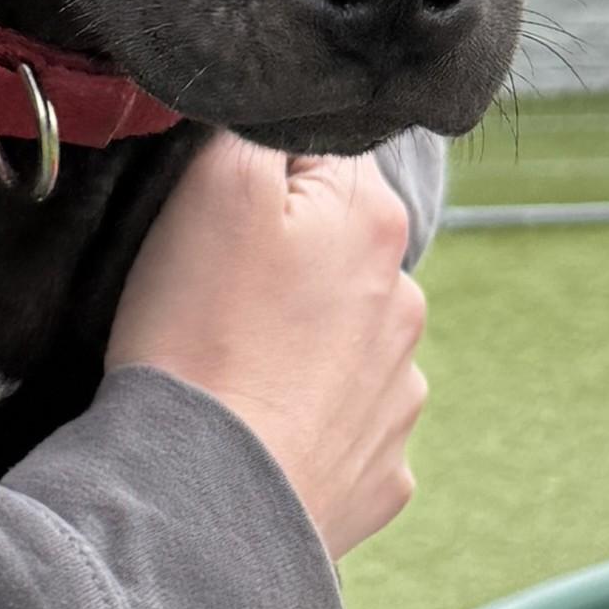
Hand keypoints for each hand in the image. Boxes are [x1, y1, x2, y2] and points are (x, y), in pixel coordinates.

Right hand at [107, 137, 425, 560]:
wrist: (206, 495)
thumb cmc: (200, 335)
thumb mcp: (212, 183)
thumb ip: (257, 125)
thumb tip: (283, 114)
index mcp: (376, 223)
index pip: (319, 160)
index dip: (255, 181)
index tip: (210, 223)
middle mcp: (408, 304)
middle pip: (335, 253)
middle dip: (283, 266)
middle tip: (210, 300)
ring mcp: (399, 397)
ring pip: (343, 343)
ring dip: (299, 348)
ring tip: (230, 374)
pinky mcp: (380, 473)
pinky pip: (342, 428)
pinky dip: (304, 425)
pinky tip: (257, 431)